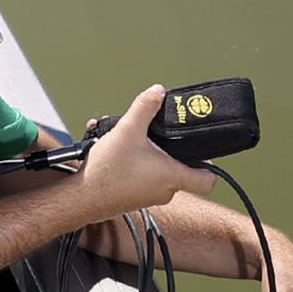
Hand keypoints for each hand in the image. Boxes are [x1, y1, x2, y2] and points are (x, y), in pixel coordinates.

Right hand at [77, 85, 214, 218]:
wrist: (81, 198)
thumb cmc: (106, 173)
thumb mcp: (128, 130)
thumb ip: (145, 107)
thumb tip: (158, 92)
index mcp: (172, 177)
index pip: (208, 181)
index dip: (211, 166)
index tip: (204, 151)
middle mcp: (164, 191)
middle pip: (182, 170)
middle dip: (171, 150)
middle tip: (161, 136)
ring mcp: (149, 197)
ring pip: (160, 172)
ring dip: (150, 154)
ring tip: (133, 140)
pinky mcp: (134, 197)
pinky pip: (144, 177)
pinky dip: (136, 163)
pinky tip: (119, 151)